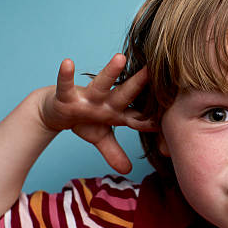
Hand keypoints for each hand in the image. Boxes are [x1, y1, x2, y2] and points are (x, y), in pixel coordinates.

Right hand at [40, 54, 155, 173]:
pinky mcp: (66, 96)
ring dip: (111, 72)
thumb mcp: (100, 138)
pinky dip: (65, 76)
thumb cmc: (84, 119)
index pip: (138, 117)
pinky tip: (67, 63)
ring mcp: (86, 97)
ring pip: (101, 83)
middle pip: (125, 94)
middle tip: (156, 71)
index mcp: (116, 112)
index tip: (171, 116)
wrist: (56, 109)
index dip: (152, 120)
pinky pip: (65, 85)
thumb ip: (114, 152)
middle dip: (141, 84)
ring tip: (121, 58)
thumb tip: (128, 170)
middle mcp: (104, 102)